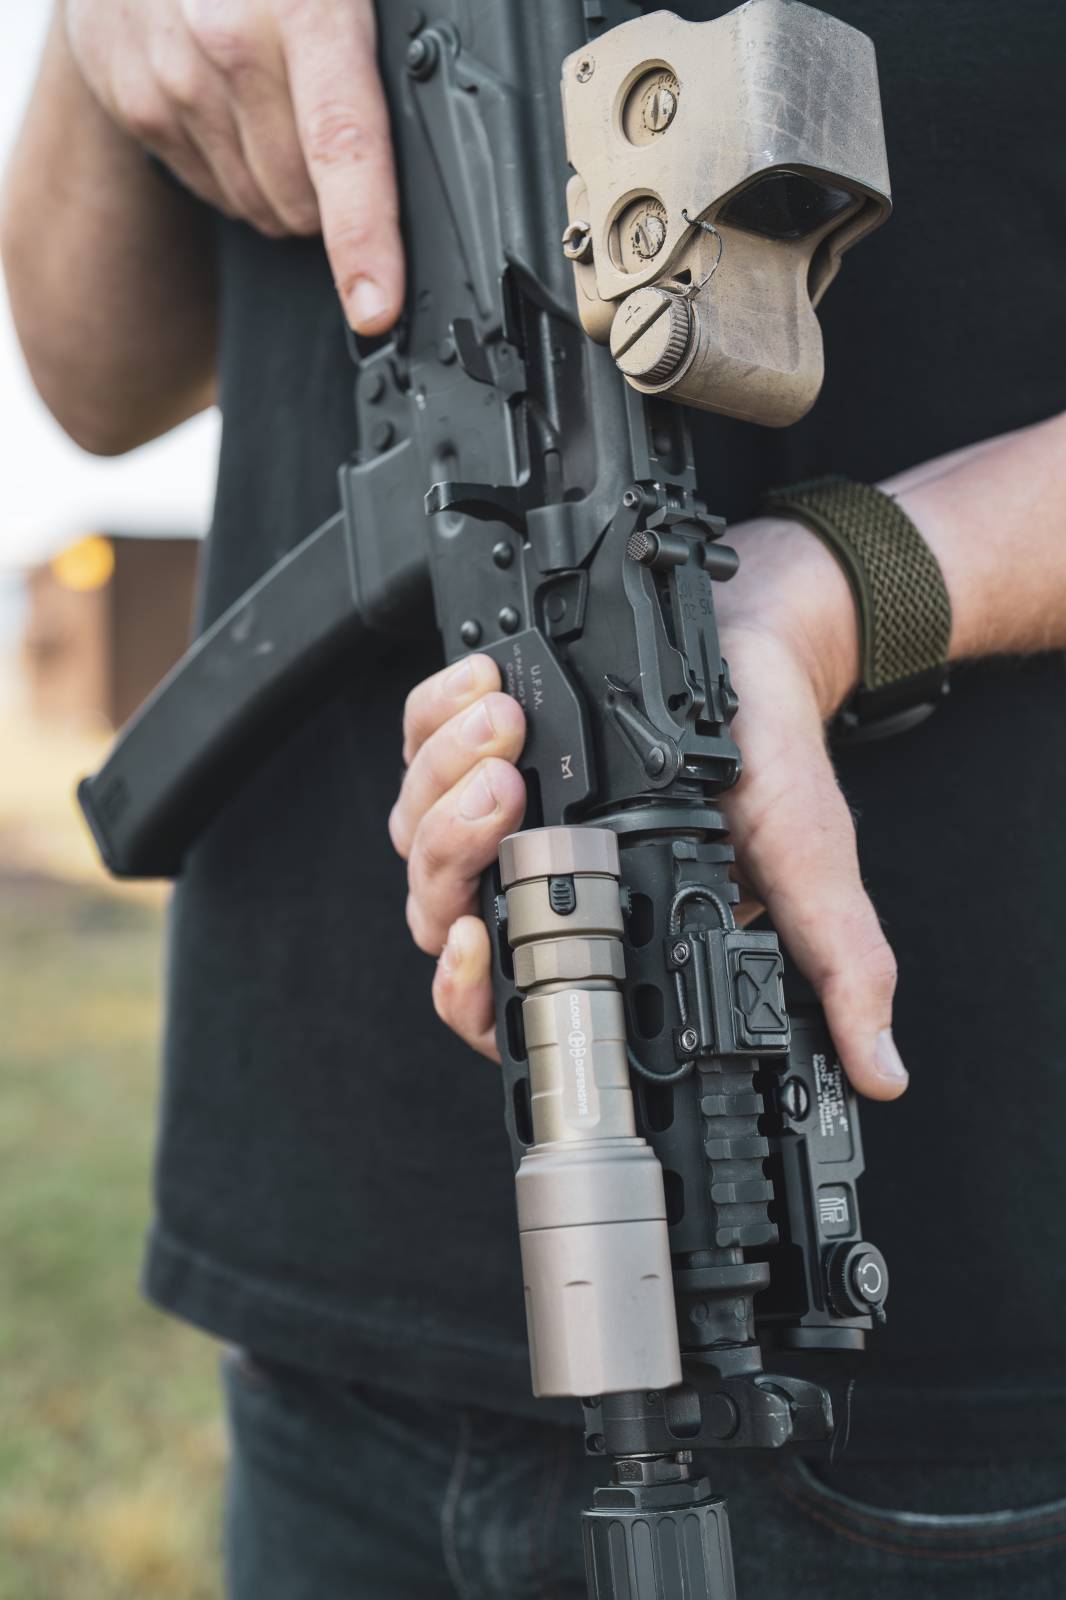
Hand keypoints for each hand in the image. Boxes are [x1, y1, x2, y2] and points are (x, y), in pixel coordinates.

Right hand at [63, 0, 401, 331]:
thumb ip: (383, 50)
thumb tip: (418, 156)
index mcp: (306, 4)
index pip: (343, 145)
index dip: (363, 237)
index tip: (374, 306)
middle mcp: (230, 37)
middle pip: (303, 196)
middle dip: (326, 196)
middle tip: (326, 130)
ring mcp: (173, 74)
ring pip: (258, 202)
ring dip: (279, 182)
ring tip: (272, 105)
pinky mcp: (136, 101)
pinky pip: (212, 188)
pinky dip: (233, 164)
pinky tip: (227, 103)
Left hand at [394, 520, 907, 1100]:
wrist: (761, 661)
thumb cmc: (769, 770)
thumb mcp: (808, 873)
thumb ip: (835, 970)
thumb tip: (882, 1073)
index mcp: (592, 934)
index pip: (496, 1003)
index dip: (467, 992)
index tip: (476, 945)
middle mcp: (529, 880)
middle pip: (434, 903)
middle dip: (457, 848)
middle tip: (509, 793)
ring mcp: (492, 809)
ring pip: (415, 822)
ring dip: (447, 773)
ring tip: (510, 729)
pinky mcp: (478, 733)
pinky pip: (418, 734)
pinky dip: (437, 710)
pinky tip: (485, 686)